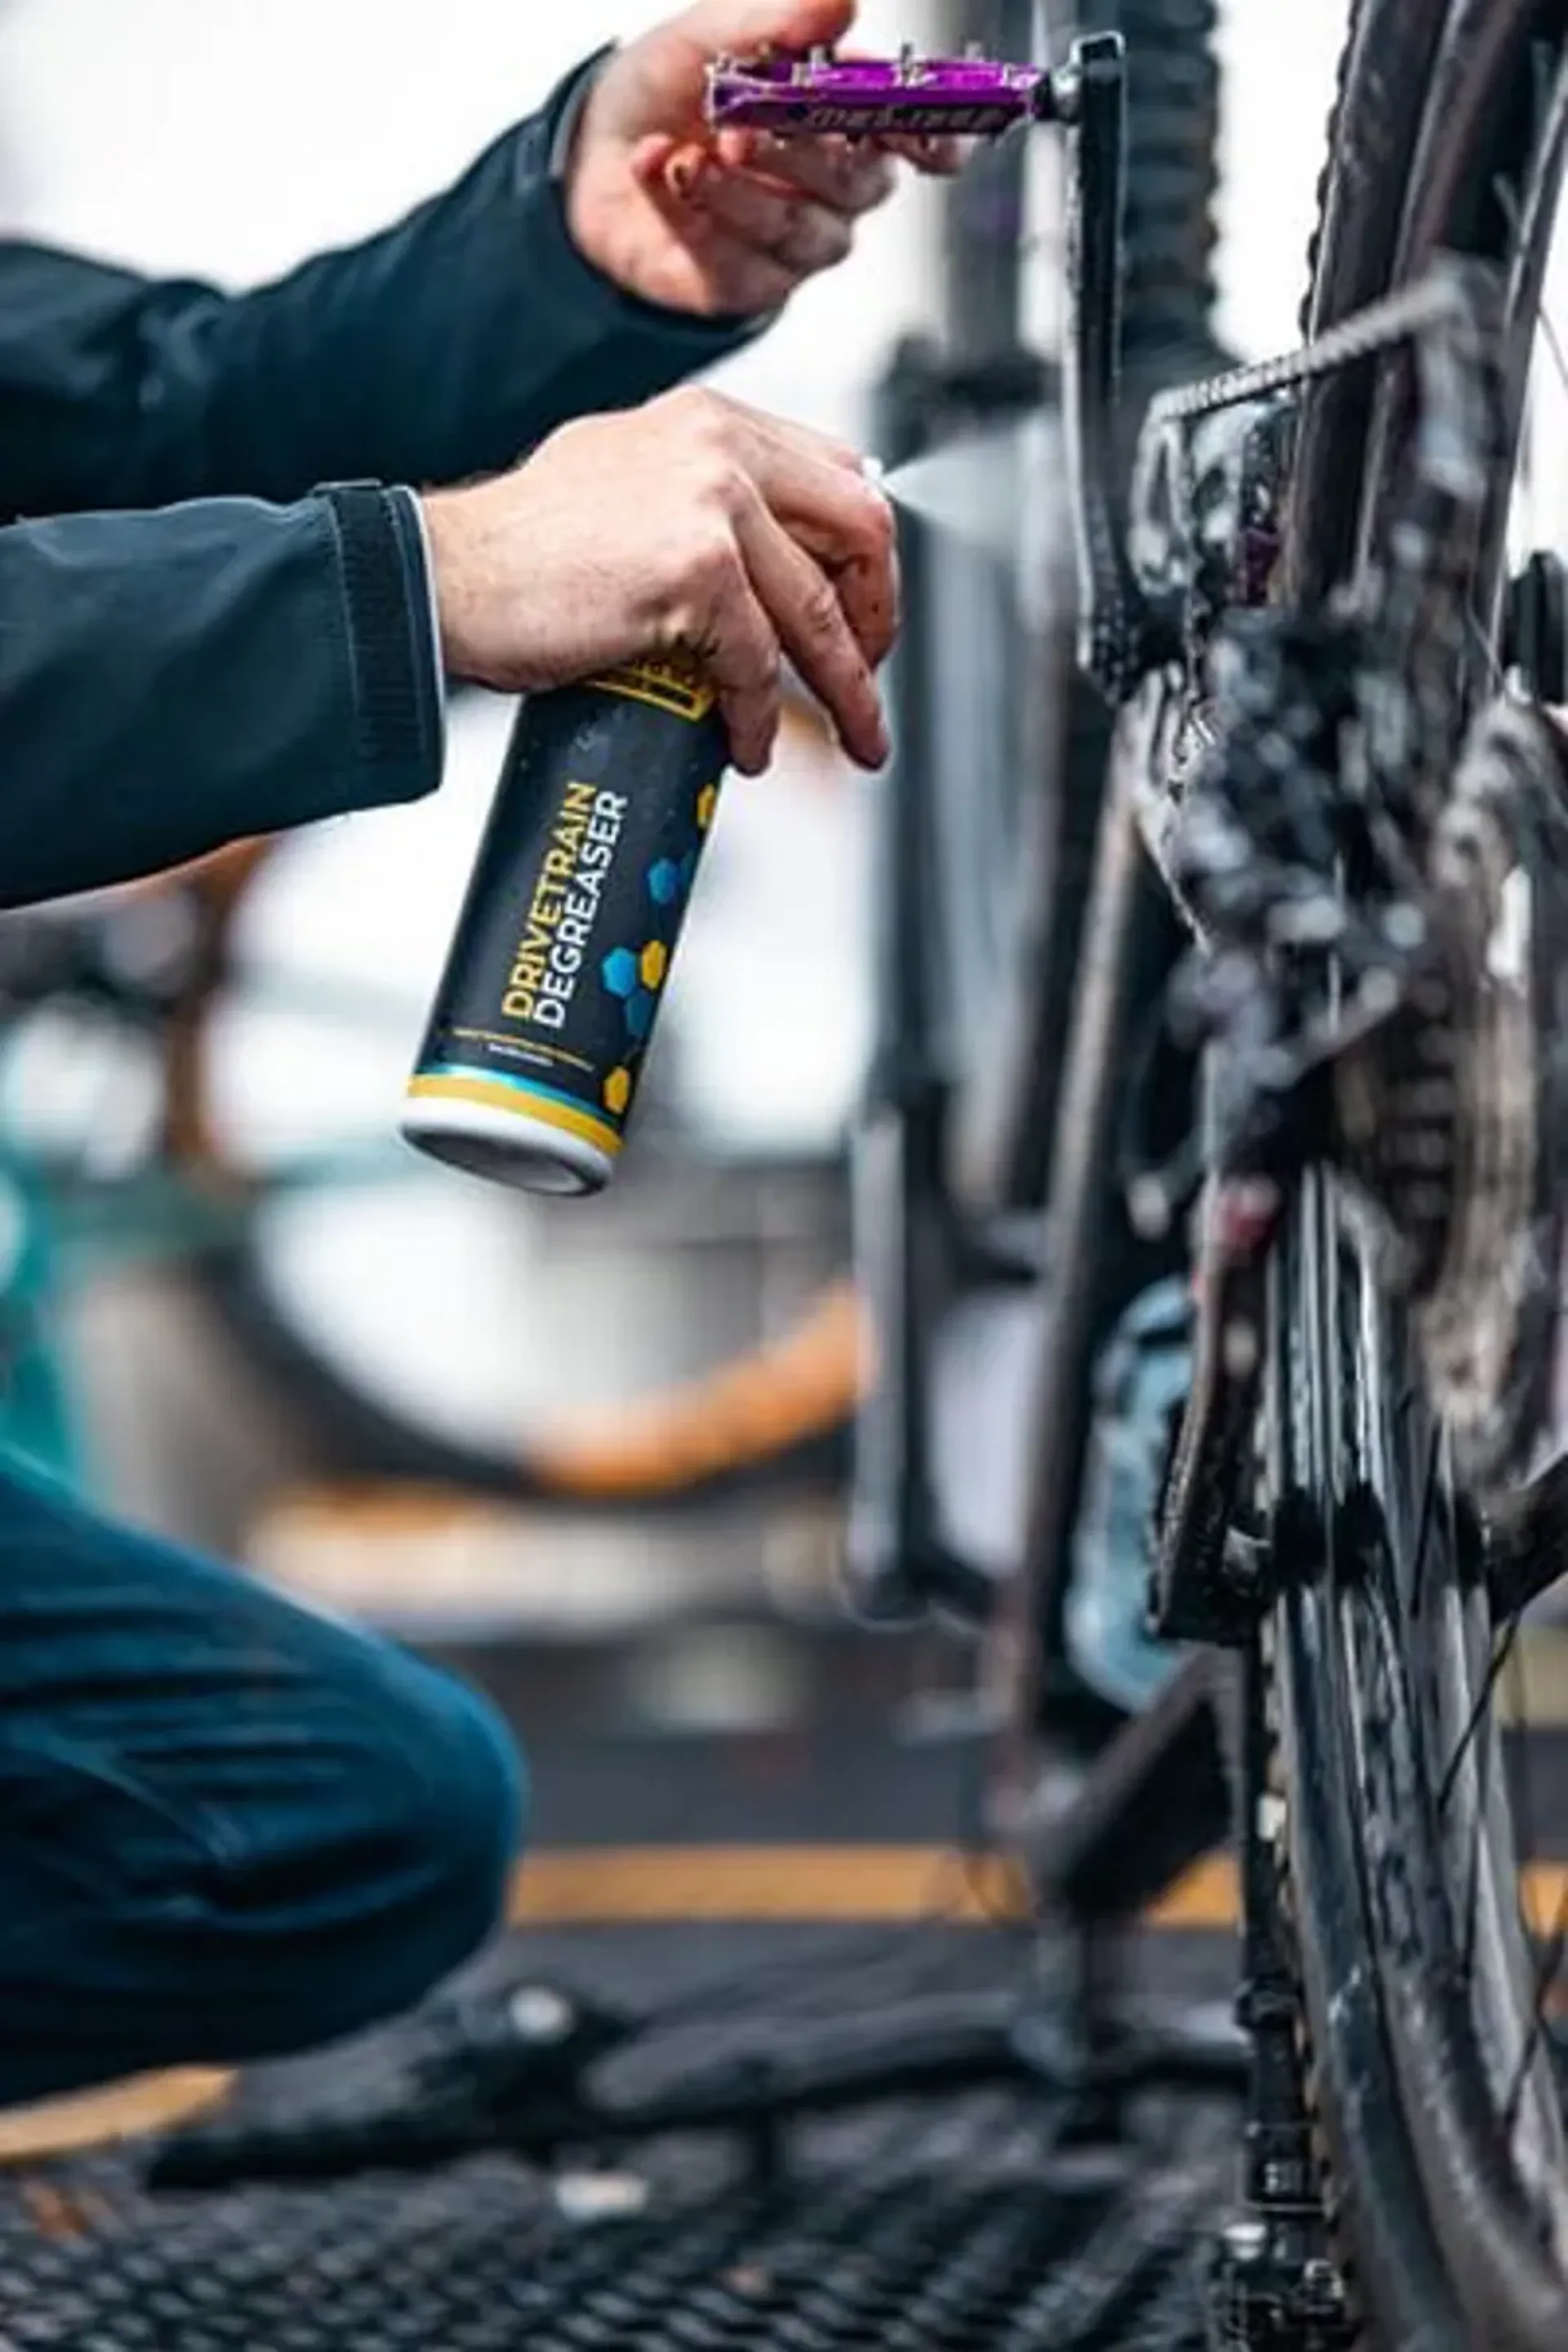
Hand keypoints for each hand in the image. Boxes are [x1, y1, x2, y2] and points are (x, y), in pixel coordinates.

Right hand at [421, 387, 896, 774]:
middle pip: (856, 531)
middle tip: (871, 675)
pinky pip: (759, 661)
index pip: (837, 475)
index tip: (863, 610)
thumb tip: (761, 561)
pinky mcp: (697, 569)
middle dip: (878, 617)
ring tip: (850, 735)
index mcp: (707, 421)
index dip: (863, 555)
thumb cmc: (516, 554)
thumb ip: (695, 501)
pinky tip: (748, 743)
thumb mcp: (622, 489)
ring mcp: (712, 501)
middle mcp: (719, 446)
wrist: (443, 578)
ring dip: (845, 688)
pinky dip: (760, 716)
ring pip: (817, 609)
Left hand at [565, 0, 962, 317]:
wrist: (597, 153)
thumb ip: (779, 21)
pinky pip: (735, 260)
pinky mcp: (752, 285)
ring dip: (737, 191)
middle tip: (743, 126)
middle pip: (854, 181)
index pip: (923, 136)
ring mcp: (800, 242)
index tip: (928, 137)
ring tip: (687, 156)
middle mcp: (840, 185)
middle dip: (800, 152)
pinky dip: (690, 211)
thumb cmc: (673, 91)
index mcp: (852, 115)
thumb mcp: (714, 34)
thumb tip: (840, 2)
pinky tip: (657, 168)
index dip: (935, 138)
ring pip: (794, 228)